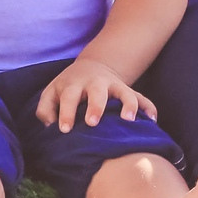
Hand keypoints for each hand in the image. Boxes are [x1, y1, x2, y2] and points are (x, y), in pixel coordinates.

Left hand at [36, 58, 156, 131]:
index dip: (66, 113)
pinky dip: (148, 107)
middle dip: (96, 106)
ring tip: (129, 120)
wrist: (91, 68)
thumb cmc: (68, 87)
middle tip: (93, 123)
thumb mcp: (51, 93)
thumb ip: (45, 109)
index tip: (65, 129)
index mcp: (74, 84)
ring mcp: (114, 86)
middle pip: (97, 92)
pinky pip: (142, 98)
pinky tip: (152, 120)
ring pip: (124, 92)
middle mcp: (95, 83)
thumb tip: (51, 125)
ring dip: (128, 105)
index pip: (68, 96)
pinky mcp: (127, 90)